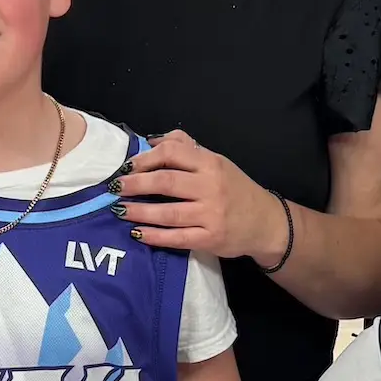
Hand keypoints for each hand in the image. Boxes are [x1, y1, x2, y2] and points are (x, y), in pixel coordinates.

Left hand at [118, 130, 286, 263]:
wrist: (265, 223)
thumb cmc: (236, 190)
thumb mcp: (217, 162)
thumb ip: (187, 149)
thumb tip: (153, 141)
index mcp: (211, 163)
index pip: (172, 153)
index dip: (145, 159)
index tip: (127, 166)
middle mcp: (211, 187)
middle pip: (166, 182)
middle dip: (135, 184)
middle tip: (114, 188)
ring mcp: (211, 215)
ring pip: (168, 213)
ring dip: (139, 211)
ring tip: (119, 210)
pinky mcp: (210, 239)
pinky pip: (177, 238)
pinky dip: (154, 236)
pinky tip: (137, 233)